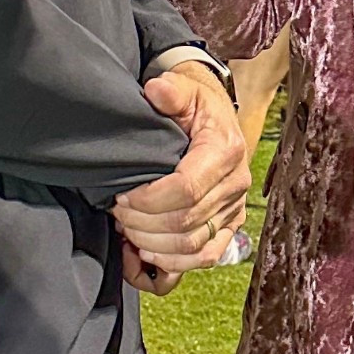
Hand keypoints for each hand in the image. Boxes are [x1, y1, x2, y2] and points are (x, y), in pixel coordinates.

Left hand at [111, 64, 249, 275]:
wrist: (216, 119)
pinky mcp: (229, 227)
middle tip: (117, 212)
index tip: (121, 196)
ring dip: (153, 245)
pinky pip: (205, 258)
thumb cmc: (195, 106)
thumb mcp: (184, 89)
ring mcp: (235, 210)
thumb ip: (171, 90)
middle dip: (142, 223)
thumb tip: (157, 90)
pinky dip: (172, 264)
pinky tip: (145, 252)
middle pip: (186, 222)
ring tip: (127, 229)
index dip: (149, 200)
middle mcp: (236, 184)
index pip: (187, 189)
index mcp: (226, 151)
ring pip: (193, 247)